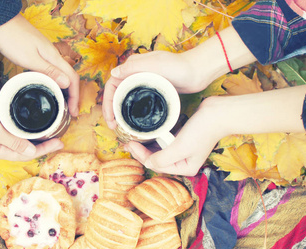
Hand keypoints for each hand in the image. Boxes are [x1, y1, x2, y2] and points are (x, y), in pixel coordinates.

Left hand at [0, 14, 79, 115]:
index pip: (72, 79)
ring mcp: (45, 54)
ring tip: (60, 104)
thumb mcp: (30, 58)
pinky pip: (51, 71)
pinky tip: (47, 89)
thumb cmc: (12, 38)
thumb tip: (67, 84)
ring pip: (61, 74)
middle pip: (69, 77)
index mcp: (54, 57)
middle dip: (72, 95)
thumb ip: (48, 71)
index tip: (74, 111)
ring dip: (63, 90)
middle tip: (69, 111)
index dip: (75, 96)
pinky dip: (53, 83)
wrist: (0, 21)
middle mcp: (53, 55)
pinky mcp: (37, 53)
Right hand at [0, 105, 63, 160]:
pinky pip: (14, 134)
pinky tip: (30, 126)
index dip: (45, 150)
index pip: (28, 155)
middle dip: (42, 145)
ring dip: (34, 139)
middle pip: (26, 150)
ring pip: (21, 142)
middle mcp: (0, 148)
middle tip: (57, 138)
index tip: (59, 143)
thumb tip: (32, 152)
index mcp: (1, 152)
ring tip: (48, 133)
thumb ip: (15, 142)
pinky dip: (25, 132)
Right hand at [102, 27, 257, 129]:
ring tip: (121, 127)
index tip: (110, 118)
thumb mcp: (155, 64)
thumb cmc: (178, 66)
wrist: (198, 71)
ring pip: (126, 99)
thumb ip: (134, 66)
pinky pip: (137, 102)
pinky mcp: (153, 91)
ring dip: (120, 113)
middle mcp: (135, 74)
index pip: (112, 85)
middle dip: (111, 110)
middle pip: (116, 93)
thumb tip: (113, 73)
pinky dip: (132, 112)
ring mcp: (144, 82)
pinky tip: (133, 122)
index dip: (107, 102)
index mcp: (132, 66)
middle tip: (113, 126)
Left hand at [124, 98, 223, 175]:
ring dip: (146, 145)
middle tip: (126, 141)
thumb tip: (147, 163)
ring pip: (158, 150)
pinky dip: (154, 138)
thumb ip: (163, 158)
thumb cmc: (202, 130)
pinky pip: (163, 141)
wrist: (218, 112)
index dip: (140, 155)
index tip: (129, 143)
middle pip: (156, 159)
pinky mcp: (182, 139)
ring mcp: (182, 150)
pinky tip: (146, 133)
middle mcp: (183, 162)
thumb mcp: (180, 147)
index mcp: (184, 168)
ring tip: (132, 138)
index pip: (156, 165)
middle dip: (140, 151)